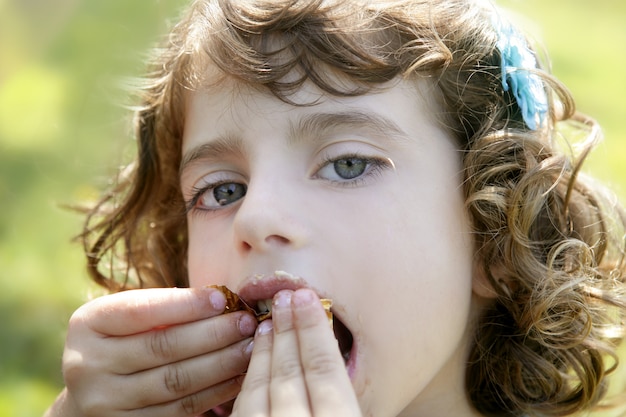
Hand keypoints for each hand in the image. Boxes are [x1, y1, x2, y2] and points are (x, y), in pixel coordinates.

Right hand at [46, 287, 256, 416]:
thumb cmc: (124, 342)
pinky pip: (181, 410)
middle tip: (246, 322)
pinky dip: (215, 392)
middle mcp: (86, 366)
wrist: (92, 397)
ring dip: (221, 363)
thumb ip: (163, 308)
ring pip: (175, 382)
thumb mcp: (128, 318)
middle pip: (162, 347)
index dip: (185, 305)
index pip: (140, 311)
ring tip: (250, 347)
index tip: (222, 298)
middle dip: (212, 333)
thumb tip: (221, 302)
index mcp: (87, 325)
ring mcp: (104, 403)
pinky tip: (238, 376)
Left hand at [231, 288, 360, 416]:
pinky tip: (252, 364)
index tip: (307, 298)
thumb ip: (343, 400)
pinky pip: (240, 407)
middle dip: (288, 330)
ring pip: (260, 386)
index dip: (314, 329)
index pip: (324, 368)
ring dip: (265, 350)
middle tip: (286, 297)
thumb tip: (332, 357)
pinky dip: (248, 380)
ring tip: (268, 322)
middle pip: (291, 372)